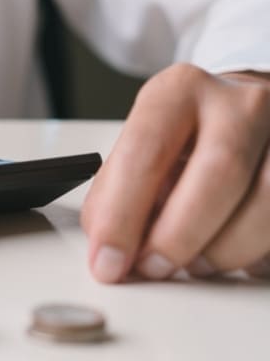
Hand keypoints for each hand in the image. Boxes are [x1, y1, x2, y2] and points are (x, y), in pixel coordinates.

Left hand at [81, 63, 269, 282]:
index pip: (146, 153)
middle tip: (151, 268)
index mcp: (179, 92)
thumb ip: (118, 188)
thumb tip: (106, 245)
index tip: (108, 260)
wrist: (246, 108)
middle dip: (179, 235)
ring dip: (223, 250)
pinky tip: (234, 256)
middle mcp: (240, 104)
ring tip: (193, 264)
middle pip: (219, 172)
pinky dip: (256, 253)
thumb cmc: (189, 131)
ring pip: (267, 202)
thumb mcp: (145, 142)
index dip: (122, 215)